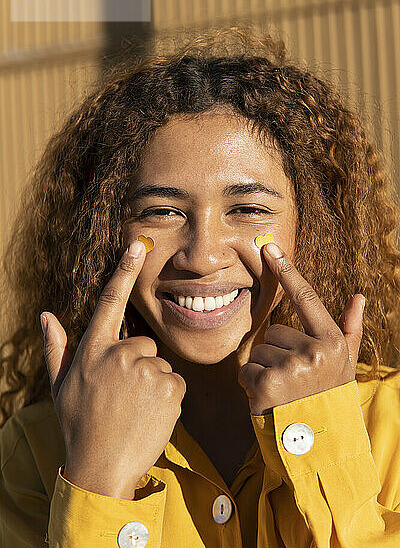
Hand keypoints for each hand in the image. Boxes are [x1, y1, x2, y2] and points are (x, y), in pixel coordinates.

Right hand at [41, 241, 185, 498]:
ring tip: (134, 410)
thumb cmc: (79, 425)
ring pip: (159, 365)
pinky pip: (175, 382)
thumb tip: (45, 315)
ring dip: (152, 384)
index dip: (123, 272)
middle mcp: (119, 354)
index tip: (136, 247)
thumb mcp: (60, 387)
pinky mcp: (168, 387)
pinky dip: (168, 397)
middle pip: (143, 344)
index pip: (109, 302)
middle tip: (124, 397)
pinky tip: (150, 415)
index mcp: (93, 351)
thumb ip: (56, 347)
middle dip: (138, 365)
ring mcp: (144, 370)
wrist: (102, 468)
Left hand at [238, 242, 364, 414]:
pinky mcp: (265, 384)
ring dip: (264, 369)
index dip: (287, 272)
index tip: (269, 249)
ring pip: (258, 351)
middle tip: (292, 379)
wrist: (319, 444)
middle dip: (277, 353)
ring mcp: (288, 368)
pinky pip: (245, 370)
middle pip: (273, 332)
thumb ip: (349, 329)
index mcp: (331, 342)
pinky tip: (268, 399)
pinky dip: (251, 384)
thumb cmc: (329, 397)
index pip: (306, 299)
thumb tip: (358, 297)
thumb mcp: (344, 364)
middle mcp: (312, 352)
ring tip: (283, 391)